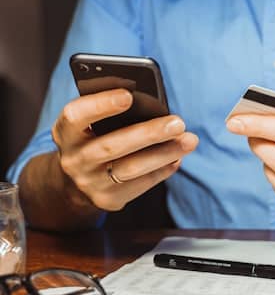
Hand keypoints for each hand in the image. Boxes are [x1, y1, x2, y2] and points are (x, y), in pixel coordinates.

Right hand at [51, 85, 197, 210]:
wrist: (77, 179)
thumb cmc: (93, 137)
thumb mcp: (90, 123)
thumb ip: (110, 111)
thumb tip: (153, 104)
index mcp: (65, 131)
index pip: (76, 116)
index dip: (101, 105)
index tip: (128, 96)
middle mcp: (74, 159)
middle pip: (112, 146)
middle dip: (149, 133)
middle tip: (178, 122)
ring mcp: (90, 183)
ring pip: (131, 168)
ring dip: (164, 153)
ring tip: (189, 140)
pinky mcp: (108, 199)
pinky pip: (141, 184)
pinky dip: (163, 169)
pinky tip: (177, 157)